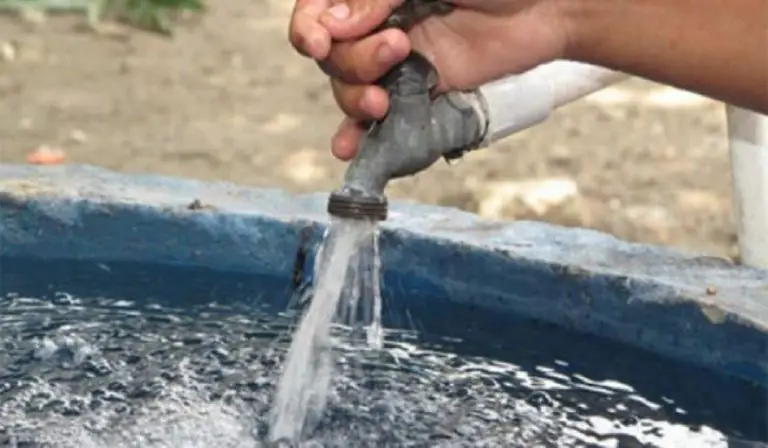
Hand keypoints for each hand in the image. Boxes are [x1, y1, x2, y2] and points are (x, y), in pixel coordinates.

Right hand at [289, 0, 570, 159]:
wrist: (551, 5)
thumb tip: (333, 28)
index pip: (318, 8)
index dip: (308, 28)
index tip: (317, 44)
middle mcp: (378, 22)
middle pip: (333, 55)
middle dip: (354, 61)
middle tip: (397, 48)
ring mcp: (398, 59)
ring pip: (350, 88)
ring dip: (355, 100)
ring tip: (385, 101)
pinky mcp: (421, 90)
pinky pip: (381, 116)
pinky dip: (361, 134)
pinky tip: (349, 147)